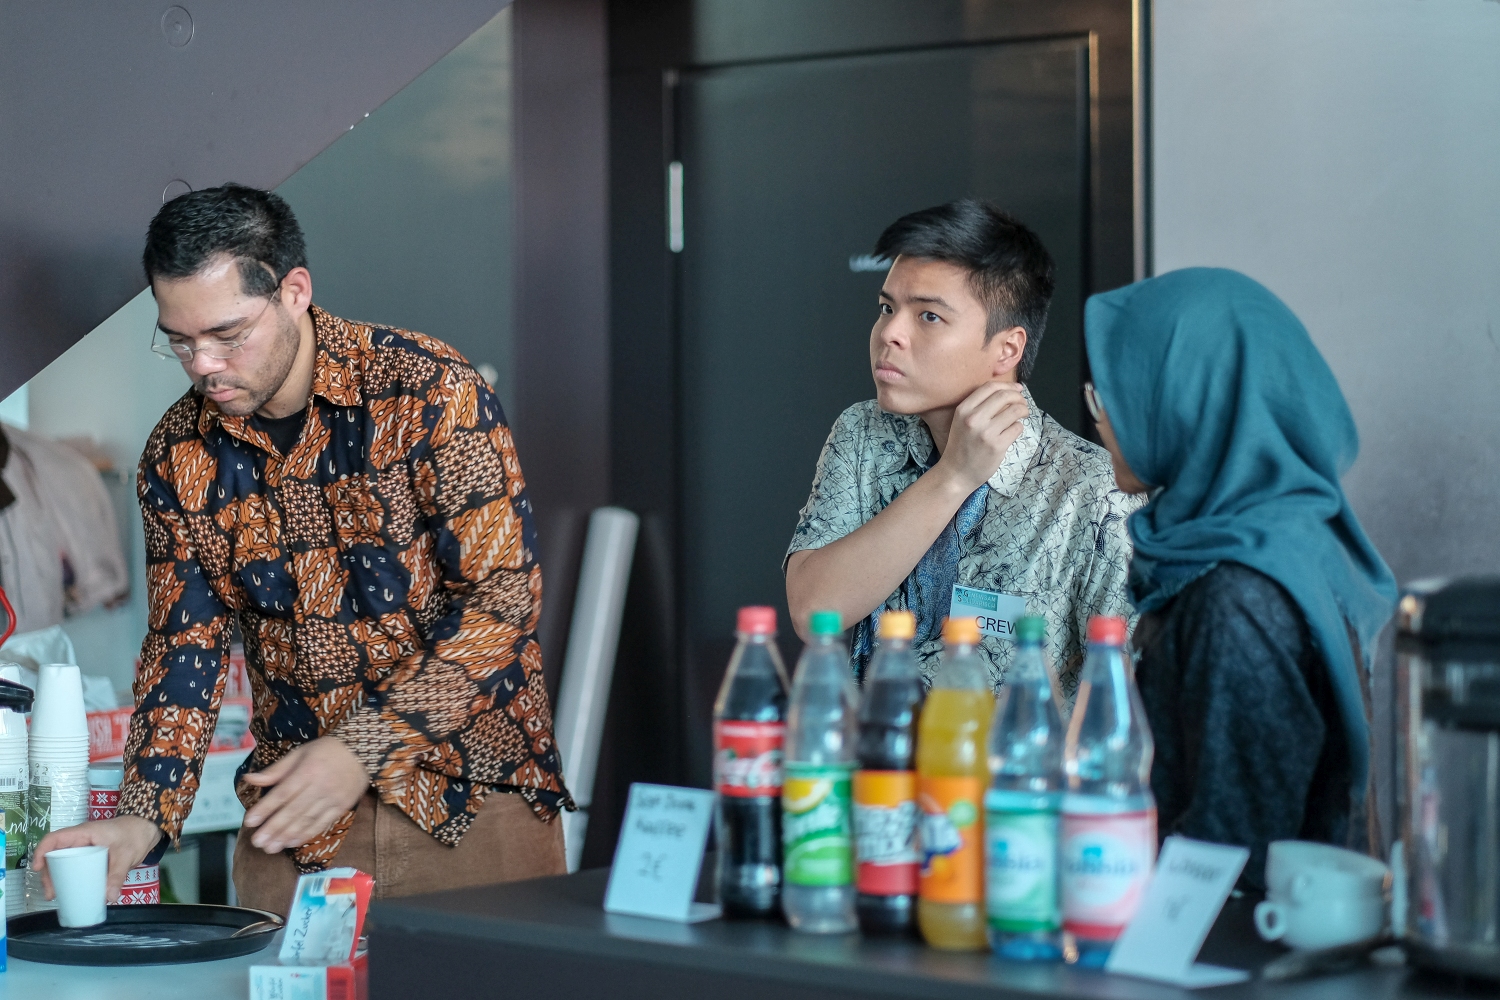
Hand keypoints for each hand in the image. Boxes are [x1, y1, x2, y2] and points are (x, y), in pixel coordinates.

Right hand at [34, 815, 161, 903]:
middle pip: (56, 854)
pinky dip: (70, 877)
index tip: (37, 868)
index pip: (55, 838)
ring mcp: (85, 848)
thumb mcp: (126, 855)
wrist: (148, 829)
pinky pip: (76, 866)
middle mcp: (81, 840)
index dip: (42, 851)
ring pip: (64, 862)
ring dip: (57, 877)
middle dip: (48, 873)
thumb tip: (109, 897)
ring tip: (55, 895)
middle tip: (51, 892)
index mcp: (85, 833)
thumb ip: (117, 875)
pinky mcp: (92, 856)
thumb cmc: (136, 835)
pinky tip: (70, 891)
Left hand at [241, 737, 370, 852]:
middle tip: (257, 842)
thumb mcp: (300, 753)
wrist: (363, 752)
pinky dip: (306, 835)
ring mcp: (332, 799)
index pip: (283, 793)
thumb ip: (276, 770)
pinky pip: (322, 824)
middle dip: (273, 828)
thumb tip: (250, 779)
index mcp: (307, 770)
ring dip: (286, 836)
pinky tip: (291, 843)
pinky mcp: (341, 807)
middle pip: (293, 811)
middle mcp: (320, 787)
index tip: (249, 822)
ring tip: (270, 848)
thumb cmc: (327, 750)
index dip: (265, 808)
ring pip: (306, 820)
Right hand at [936, 381, 1029, 490]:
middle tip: (1022, 403)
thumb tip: (1009, 390)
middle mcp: (974, 418)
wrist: (956, 473)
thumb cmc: (961, 445)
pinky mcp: (997, 446)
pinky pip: (1017, 428)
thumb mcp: (962, 420)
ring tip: (1022, 415)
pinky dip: (1019, 427)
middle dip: (1019, 397)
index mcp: (963, 409)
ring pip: (1015, 411)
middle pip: (1005, 396)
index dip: (1008, 385)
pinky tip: (1013, 432)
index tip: (1017, 389)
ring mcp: (986, 433)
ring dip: (1023, 410)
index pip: (990, 386)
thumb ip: (979, 405)